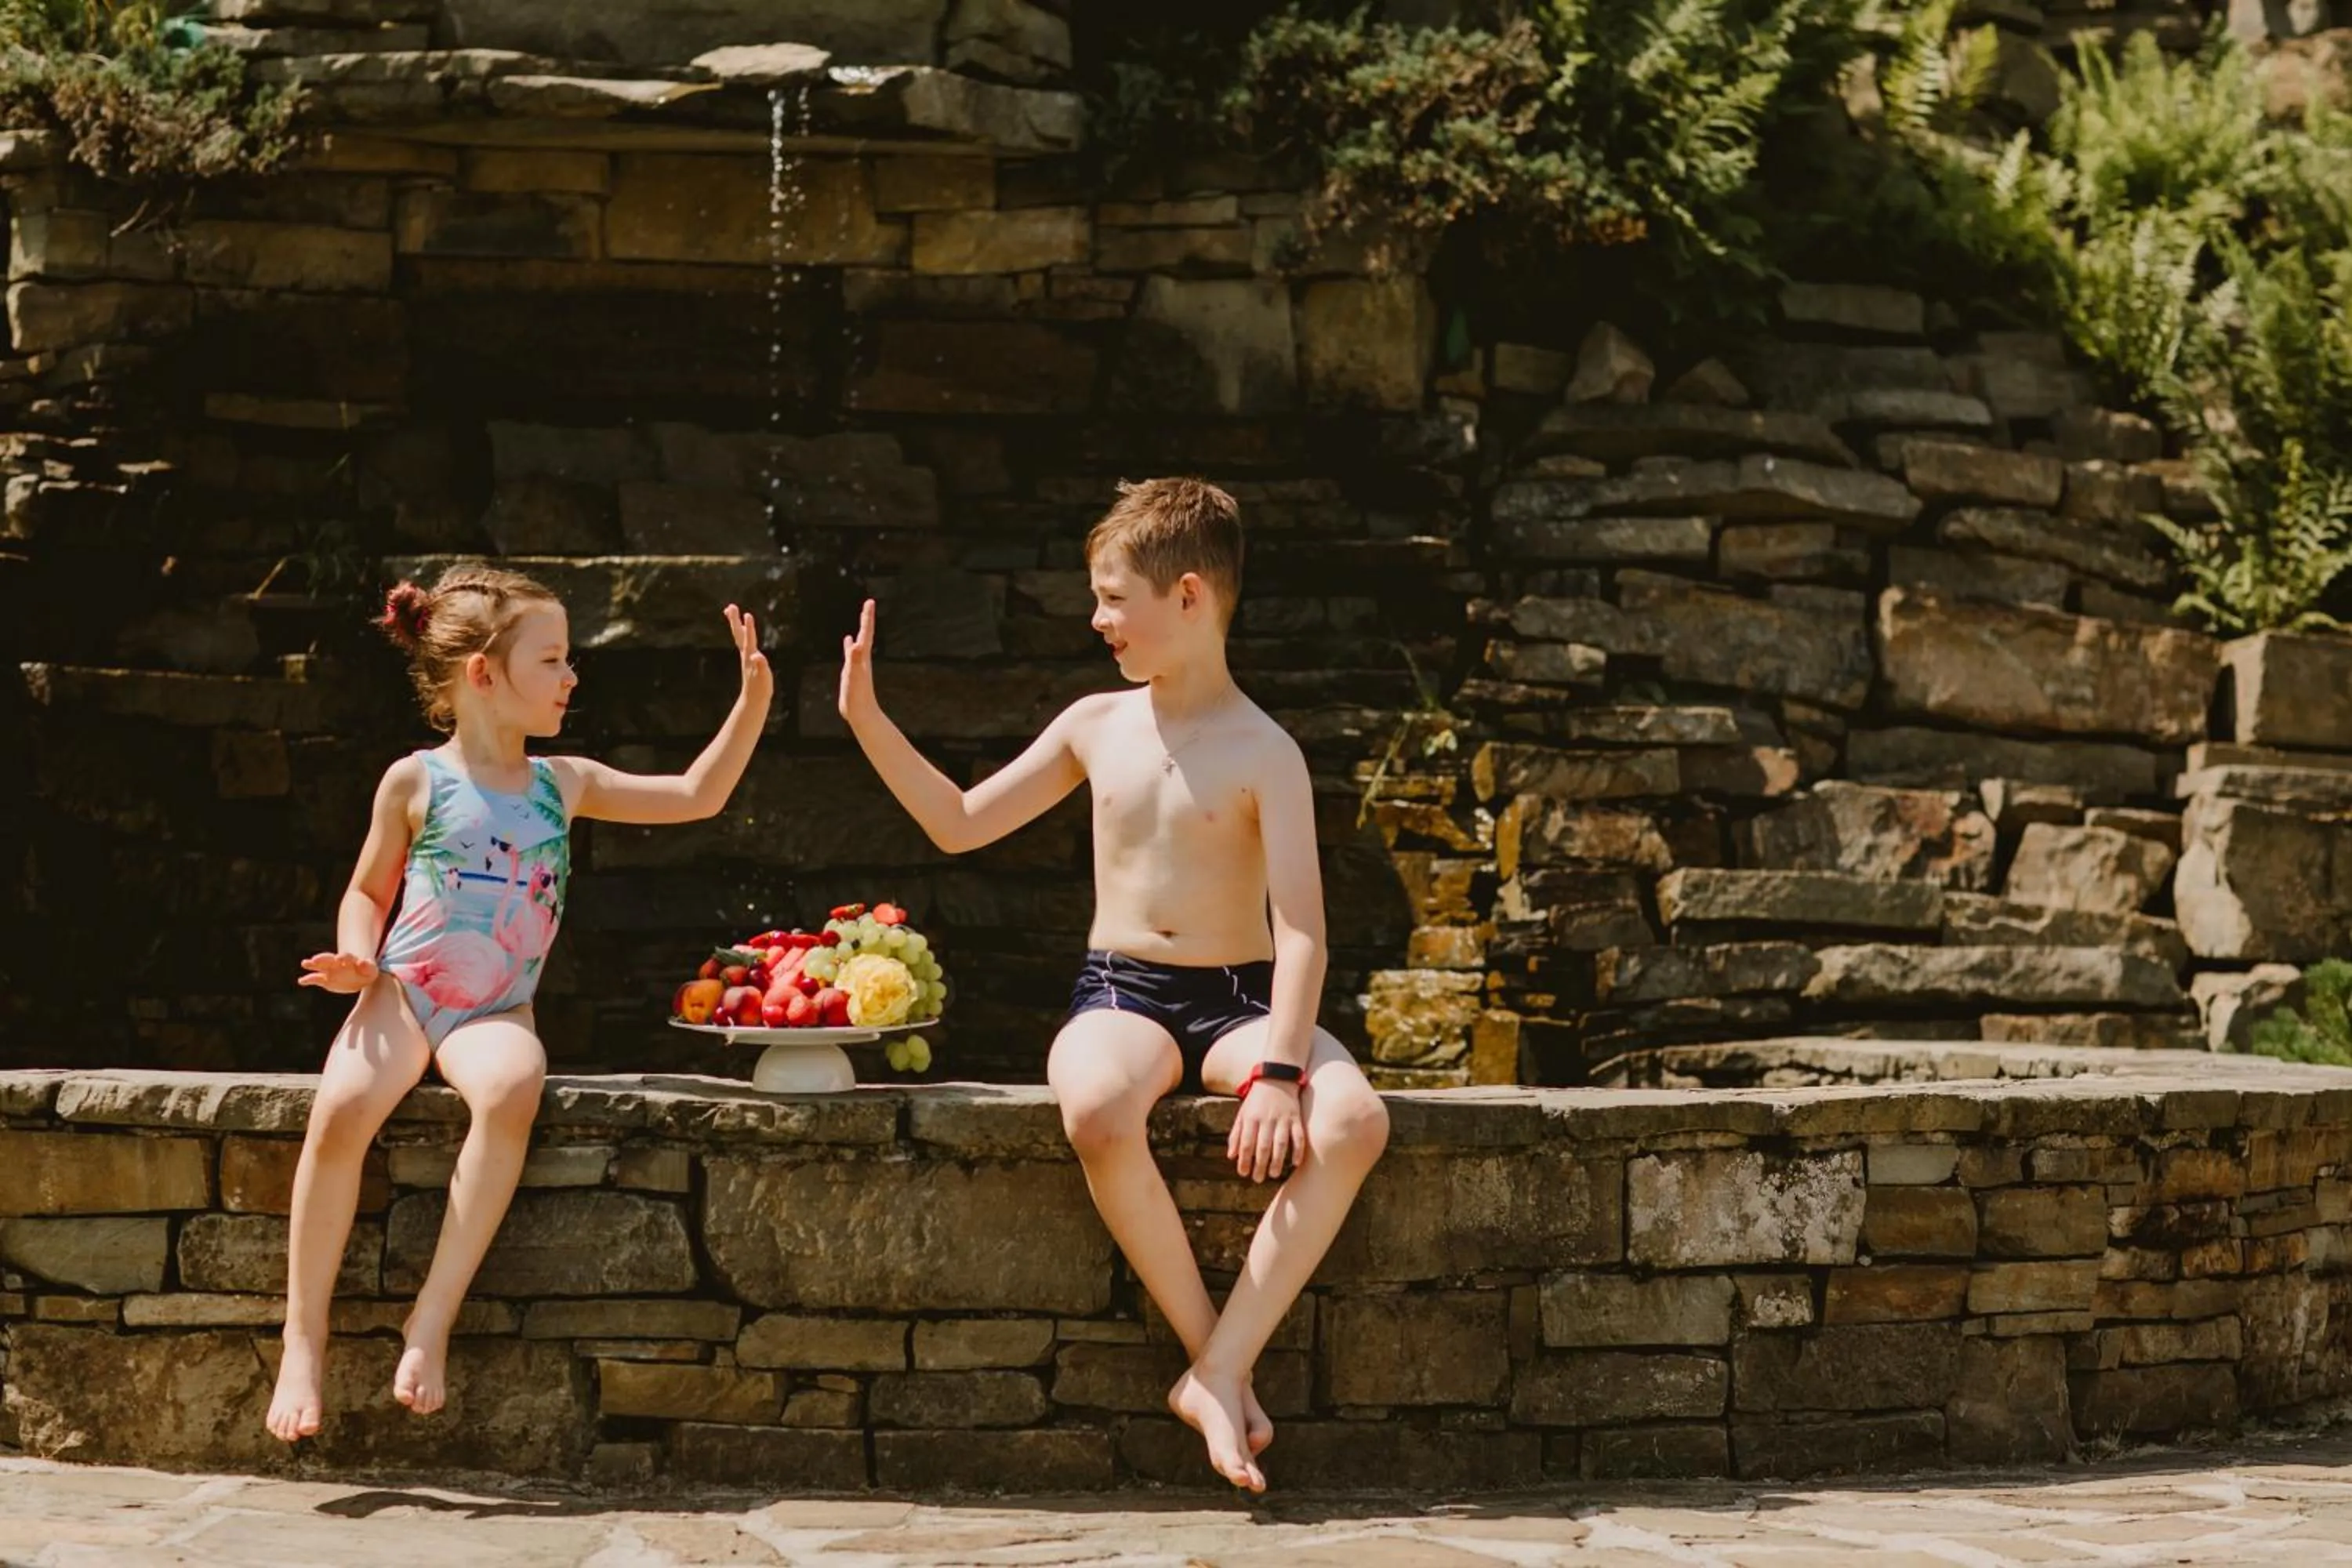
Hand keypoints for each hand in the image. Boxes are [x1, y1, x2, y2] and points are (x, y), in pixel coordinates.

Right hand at [299, 952, 378, 992]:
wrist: (360, 978)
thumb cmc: (366, 973)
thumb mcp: (370, 971)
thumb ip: (367, 967)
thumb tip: (363, 962)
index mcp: (350, 960)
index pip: (346, 957)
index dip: (343, 957)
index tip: (338, 958)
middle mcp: (337, 963)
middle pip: (329, 959)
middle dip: (322, 959)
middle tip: (315, 960)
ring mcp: (330, 970)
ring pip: (320, 966)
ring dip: (313, 964)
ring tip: (305, 963)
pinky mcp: (325, 980)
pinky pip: (315, 979)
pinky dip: (308, 979)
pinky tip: (301, 981)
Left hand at [726, 604, 771, 707]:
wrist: (753, 699)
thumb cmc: (760, 689)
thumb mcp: (763, 677)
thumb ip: (761, 665)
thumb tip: (756, 656)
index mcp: (750, 657)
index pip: (750, 639)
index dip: (749, 627)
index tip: (747, 614)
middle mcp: (746, 654)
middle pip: (739, 634)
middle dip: (735, 620)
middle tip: (730, 606)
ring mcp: (746, 656)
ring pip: (739, 636)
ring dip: (736, 623)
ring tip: (731, 611)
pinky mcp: (748, 659)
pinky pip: (744, 641)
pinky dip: (742, 632)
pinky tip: (742, 629)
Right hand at [837, 598, 876, 725]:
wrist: (861, 714)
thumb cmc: (858, 697)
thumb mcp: (855, 677)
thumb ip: (855, 660)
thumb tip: (856, 644)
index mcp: (863, 658)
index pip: (866, 633)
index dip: (867, 617)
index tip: (870, 602)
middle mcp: (862, 659)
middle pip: (865, 634)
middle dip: (866, 619)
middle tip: (868, 604)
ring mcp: (857, 665)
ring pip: (859, 643)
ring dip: (859, 630)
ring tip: (860, 620)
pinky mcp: (851, 672)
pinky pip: (850, 654)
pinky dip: (849, 646)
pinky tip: (848, 642)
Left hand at [1228, 1080, 1306, 1182]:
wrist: (1276, 1078)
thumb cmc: (1256, 1101)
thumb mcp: (1242, 1114)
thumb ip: (1235, 1134)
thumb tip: (1231, 1156)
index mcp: (1251, 1118)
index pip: (1246, 1142)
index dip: (1244, 1159)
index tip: (1243, 1173)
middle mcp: (1267, 1119)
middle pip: (1263, 1146)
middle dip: (1260, 1164)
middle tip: (1258, 1179)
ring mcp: (1283, 1119)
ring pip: (1281, 1143)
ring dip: (1278, 1160)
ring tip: (1274, 1174)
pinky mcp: (1296, 1118)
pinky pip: (1299, 1136)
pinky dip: (1298, 1150)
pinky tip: (1296, 1163)